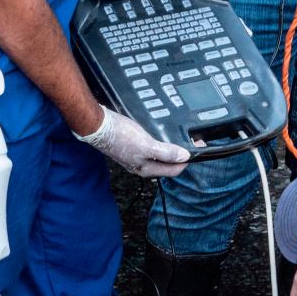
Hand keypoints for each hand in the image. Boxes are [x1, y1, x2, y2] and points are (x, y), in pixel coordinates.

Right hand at [76, 108, 190, 177]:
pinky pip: (152, 145)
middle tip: (193, 140)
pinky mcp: (133, 144)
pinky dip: (161, 140)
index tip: (198, 148)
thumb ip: (166, 153)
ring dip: (172, 146)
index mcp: (146, 169)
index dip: (188, 160)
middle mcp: (143, 164)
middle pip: (168, 163)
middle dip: (181, 153)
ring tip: (181, 136)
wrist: (97, 125)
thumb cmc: (119, 136)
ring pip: (161, 153)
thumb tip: (184, 157)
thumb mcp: (147, 145)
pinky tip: (163, 132)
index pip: (174, 170)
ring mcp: (137, 154)